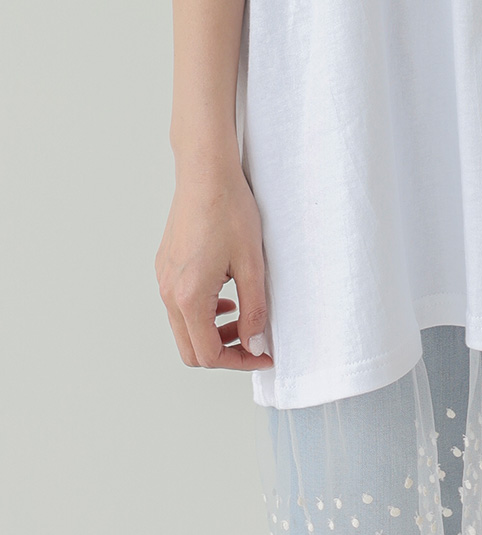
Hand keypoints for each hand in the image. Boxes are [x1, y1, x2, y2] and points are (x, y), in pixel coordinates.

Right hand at [155, 160, 272, 370]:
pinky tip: (225, 296)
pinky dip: (202, 313)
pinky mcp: (165, 267)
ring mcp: (164, 280)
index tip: (264, 353)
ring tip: (243, 317)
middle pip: (190, 350)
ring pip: (183, 328)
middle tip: (254, 341)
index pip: (209, 354)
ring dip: (212, 333)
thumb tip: (254, 342)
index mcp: (189, 297)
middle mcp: (170, 293)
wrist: (205, 173)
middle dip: (224, 352)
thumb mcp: (252, 264)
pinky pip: (178, 306)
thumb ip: (254, 309)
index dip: (240, 361)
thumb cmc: (229, 210)